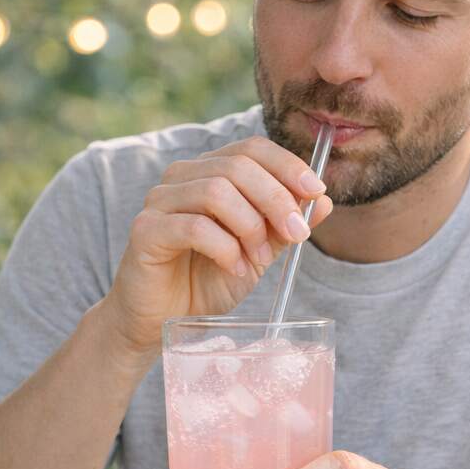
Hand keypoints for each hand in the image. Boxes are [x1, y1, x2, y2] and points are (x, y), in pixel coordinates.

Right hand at [103, 136, 332, 364]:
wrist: (163, 319)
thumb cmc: (207, 280)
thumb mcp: (259, 253)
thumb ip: (284, 226)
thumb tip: (323, 201)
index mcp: (209, 172)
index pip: (251, 149)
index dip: (287, 166)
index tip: (316, 192)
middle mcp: (181, 177)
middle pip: (238, 167)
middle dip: (277, 200)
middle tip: (297, 235)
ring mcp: (160, 201)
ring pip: (217, 192)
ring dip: (250, 228)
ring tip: (259, 261)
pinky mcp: (146, 230)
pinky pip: (194, 227)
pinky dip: (225, 249)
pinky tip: (236, 269)